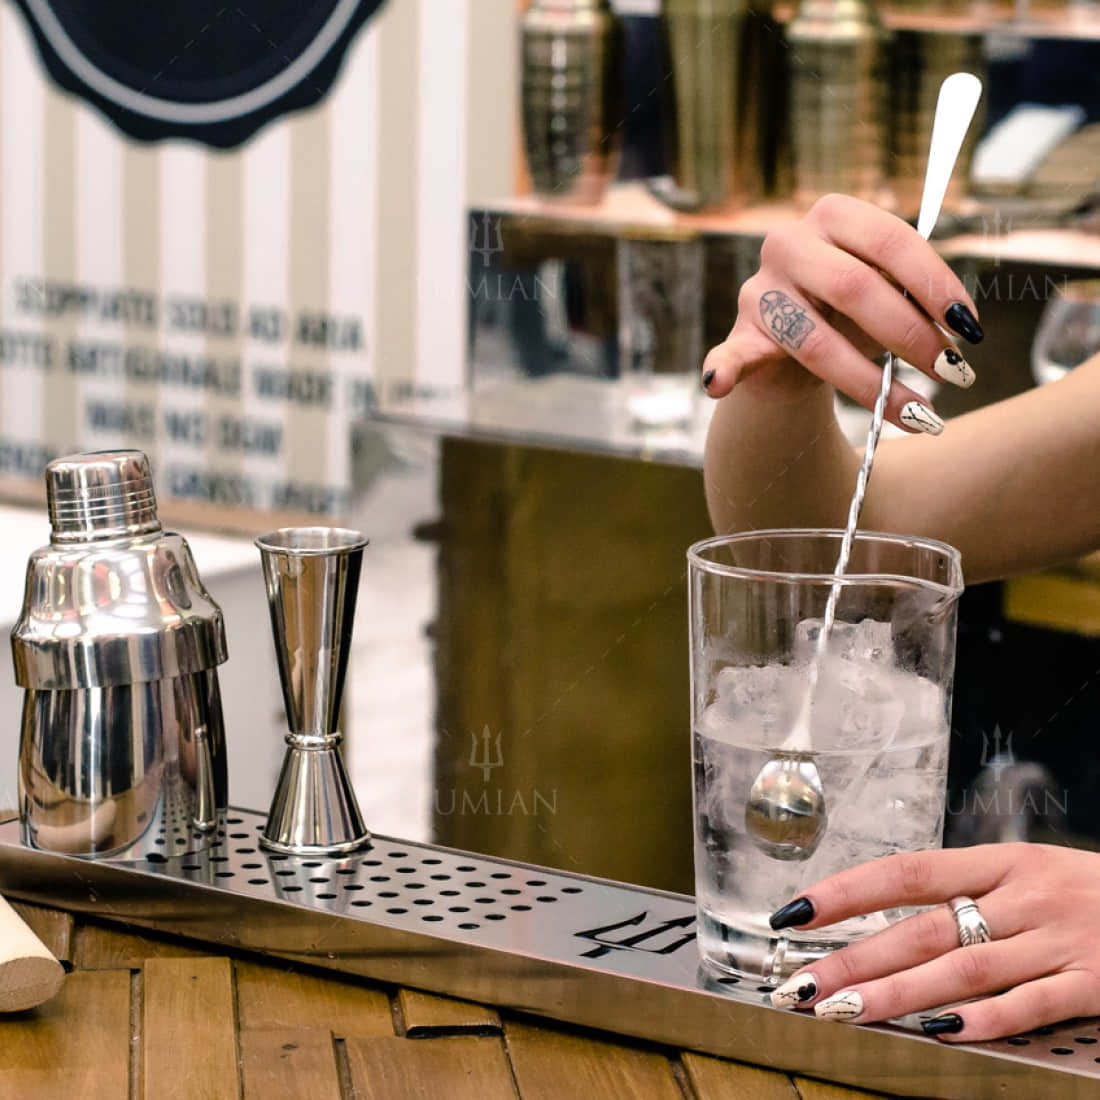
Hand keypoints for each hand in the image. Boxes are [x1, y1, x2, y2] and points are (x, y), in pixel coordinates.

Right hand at [701, 193, 983, 435]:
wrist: (794, 345)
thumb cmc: (850, 312)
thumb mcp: (886, 289)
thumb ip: (913, 292)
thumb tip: (959, 327)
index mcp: (834, 215)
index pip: (891, 241)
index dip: (935, 285)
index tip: (969, 330)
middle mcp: (788, 243)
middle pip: (855, 288)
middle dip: (910, 335)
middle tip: (952, 371)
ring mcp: (758, 291)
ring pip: (815, 341)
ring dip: (869, 384)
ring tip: (918, 411)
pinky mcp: (739, 336)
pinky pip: (729, 356)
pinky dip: (723, 371)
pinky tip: (716, 385)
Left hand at [766, 844, 1099, 1039]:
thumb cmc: (1091, 889)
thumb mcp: (1031, 869)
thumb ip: (970, 888)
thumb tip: (891, 908)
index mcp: (1003, 861)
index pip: (907, 870)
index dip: (847, 890)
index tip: (796, 911)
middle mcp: (1025, 897)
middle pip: (925, 928)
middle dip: (856, 955)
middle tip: (802, 982)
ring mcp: (1059, 943)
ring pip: (964, 969)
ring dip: (897, 992)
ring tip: (842, 1009)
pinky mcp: (1095, 986)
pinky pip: (1028, 1005)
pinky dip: (981, 1019)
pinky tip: (936, 1032)